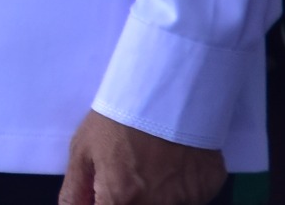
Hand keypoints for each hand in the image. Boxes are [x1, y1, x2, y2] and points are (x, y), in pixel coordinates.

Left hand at [60, 110, 224, 204]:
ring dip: (156, 196)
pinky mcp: (209, 188)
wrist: (163, 91)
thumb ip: (75, 190)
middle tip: (129, 175)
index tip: (106, 193)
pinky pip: (192, 198)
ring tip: (150, 167)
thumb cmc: (117, 120)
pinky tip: (171, 164)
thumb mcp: (83, 150)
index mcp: (122, 200)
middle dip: (129, 199)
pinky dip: (180, 188)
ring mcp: (189, 200)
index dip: (105, 202)